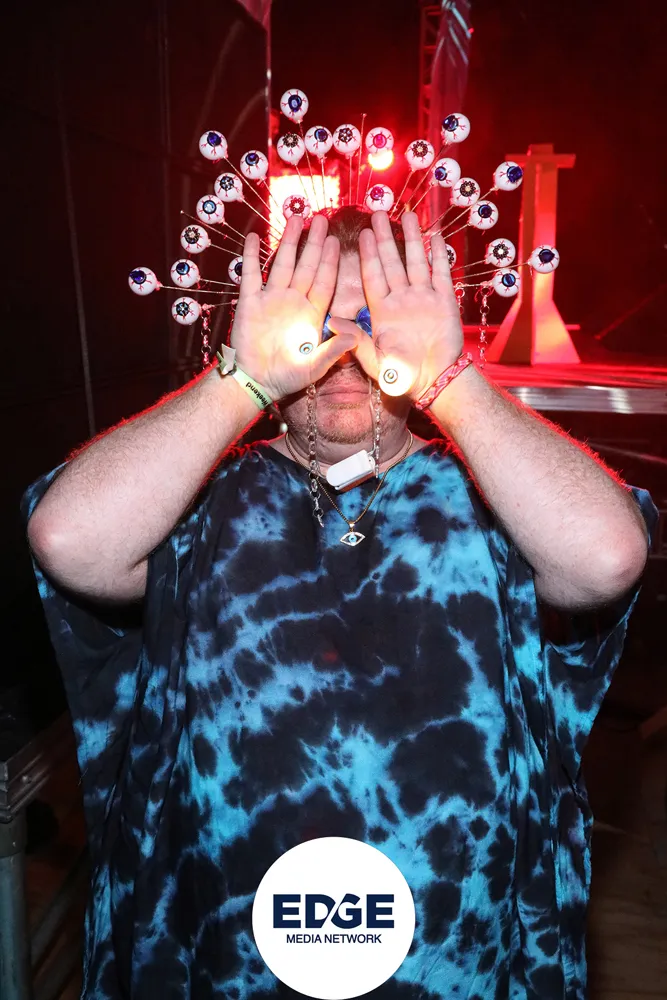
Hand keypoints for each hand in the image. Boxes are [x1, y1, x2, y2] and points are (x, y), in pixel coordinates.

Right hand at [230, 215, 360, 400]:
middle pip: (306, 266)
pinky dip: (251, 256)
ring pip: (282, 264)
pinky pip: (251, 275)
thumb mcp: (315, 367)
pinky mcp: (250, 302)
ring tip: (295, 219)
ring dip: (288, 242)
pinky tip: (254, 236)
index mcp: (312, 313)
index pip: (324, 281)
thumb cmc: (288, 377)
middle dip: (313, 243)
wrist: (256, 382)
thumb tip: (354, 336)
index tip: (336, 241)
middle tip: (320, 219)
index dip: (330, 261)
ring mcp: (272, 299)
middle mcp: (294, 301)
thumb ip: (333, 351)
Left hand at [340, 211, 462, 400]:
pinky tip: (436, 236)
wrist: (434, 382)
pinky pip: (441, 274)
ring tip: (407, 215)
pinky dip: (439, 255)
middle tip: (379, 213)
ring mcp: (424, 299)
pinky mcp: (445, 302)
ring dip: (412, 240)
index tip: (362, 234)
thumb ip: (354, 340)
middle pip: (392, 263)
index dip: (368, 256)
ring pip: (416, 262)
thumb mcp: (373, 360)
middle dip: (385, 239)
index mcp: (382, 311)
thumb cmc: (401, 376)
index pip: (373, 276)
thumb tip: (330, 321)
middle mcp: (402, 300)